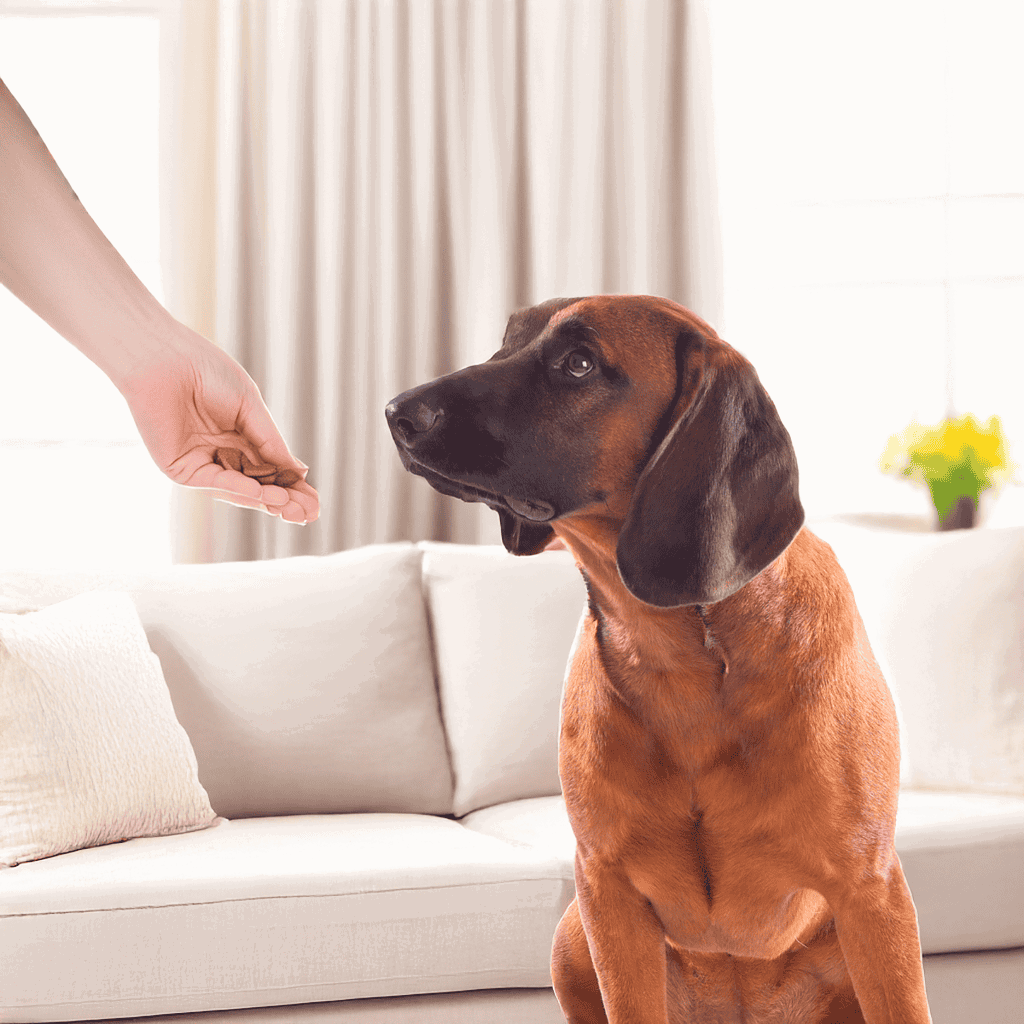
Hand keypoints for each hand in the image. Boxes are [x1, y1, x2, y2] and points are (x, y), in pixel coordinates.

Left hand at [121, 325, 318, 523]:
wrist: (164, 359)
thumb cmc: (207, 373)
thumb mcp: (252, 409)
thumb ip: (271, 443)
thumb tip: (299, 472)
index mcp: (240, 438)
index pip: (271, 470)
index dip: (293, 487)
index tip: (315, 502)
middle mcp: (223, 454)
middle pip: (259, 485)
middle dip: (285, 500)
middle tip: (311, 514)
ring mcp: (203, 464)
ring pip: (240, 489)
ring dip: (267, 500)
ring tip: (293, 510)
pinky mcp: (182, 469)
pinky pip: (216, 481)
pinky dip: (240, 488)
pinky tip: (263, 494)